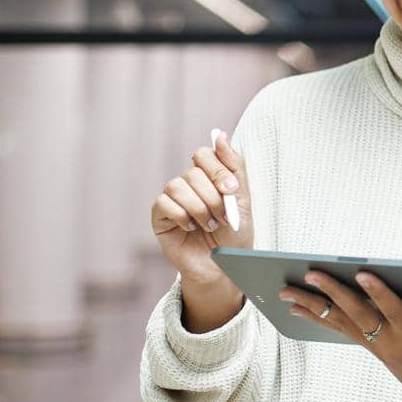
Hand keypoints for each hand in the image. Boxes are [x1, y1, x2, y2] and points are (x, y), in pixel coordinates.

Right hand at [150, 129, 254, 330]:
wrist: (225, 266)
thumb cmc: (234, 234)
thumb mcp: (243, 199)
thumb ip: (234, 166)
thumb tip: (220, 134)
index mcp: (208, 176)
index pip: (204, 154)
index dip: (218, 169)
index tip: (232, 190)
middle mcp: (187, 184)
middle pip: (192, 171)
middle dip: (213, 195)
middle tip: (223, 216)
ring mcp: (171, 199)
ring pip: (177, 185)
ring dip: (199, 207)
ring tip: (209, 225)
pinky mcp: (159, 217)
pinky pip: (164, 203)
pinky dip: (182, 216)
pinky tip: (191, 228)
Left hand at [280, 270, 401, 401]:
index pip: (394, 313)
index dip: (380, 294)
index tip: (365, 273)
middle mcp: (390, 341)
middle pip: (357, 315)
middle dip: (334, 294)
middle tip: (312, 275)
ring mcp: (377, 345)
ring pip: (341, 322)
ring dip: (314, 306)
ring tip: (287, 292)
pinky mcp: (372, 346)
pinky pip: (341, 329)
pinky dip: (319, 317)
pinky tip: (300, 308)